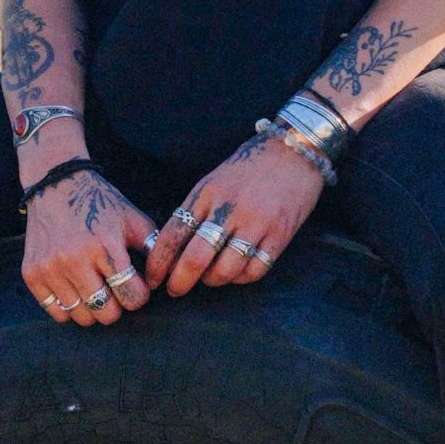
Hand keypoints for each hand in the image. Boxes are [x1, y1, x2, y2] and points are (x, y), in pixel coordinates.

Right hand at [22, 164, 154, 324]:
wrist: (56, 184)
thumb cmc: (100, 203)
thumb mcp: (132, 219)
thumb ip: (153, 248)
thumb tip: (165, 280)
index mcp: (106, 245)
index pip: (132, 296)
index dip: (140, 295)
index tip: (136, 286)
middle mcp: (75, 260)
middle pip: (106, 313)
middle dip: (117, 306)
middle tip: (116, 292)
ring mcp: (51, 268)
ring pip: (82, 316)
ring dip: (93, 308)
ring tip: (96, 289)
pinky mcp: (32, 273)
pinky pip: (56, 312)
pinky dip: (69, 308)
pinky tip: (76, 291)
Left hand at [144, 128, 324, 296]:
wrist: (293, 152)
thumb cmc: (248, 169)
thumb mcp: (213, 182)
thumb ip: (195, 211)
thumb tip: (171, 249)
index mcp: (207, 194)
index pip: (174, 234)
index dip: (158, 262)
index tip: (151, 277)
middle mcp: (229, 209)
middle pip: (196, 258)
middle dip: (179, 281)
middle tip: (174, 290)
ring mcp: (256, 223)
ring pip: (225, 270)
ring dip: (212, 280)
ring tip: (210, 278)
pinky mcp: (279, 235)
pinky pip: (254, 271)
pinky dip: (241, 278)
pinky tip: (237, 272)